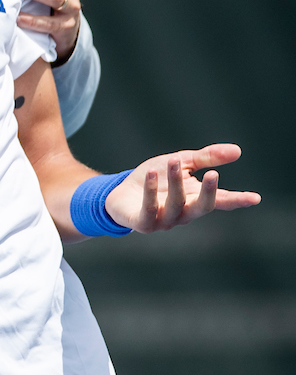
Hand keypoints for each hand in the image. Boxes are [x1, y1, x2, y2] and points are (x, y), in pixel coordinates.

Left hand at [104, 143, 259, 232]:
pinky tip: (152, 174)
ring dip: (175, 182)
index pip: (220, 201)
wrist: (120, 193)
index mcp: (194, 199)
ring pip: (174, 204)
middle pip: (201, 207)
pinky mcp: (143, 223)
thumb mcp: (181, 163)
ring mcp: (163, 221)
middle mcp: (183, 213)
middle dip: (207, 193)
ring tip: (174, 160)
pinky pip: (149, 209)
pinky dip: (150, 191)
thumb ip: (206, 158)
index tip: (255, 198)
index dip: (237, 200)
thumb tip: (238, 151)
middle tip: (213, 175)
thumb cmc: (155, 180)